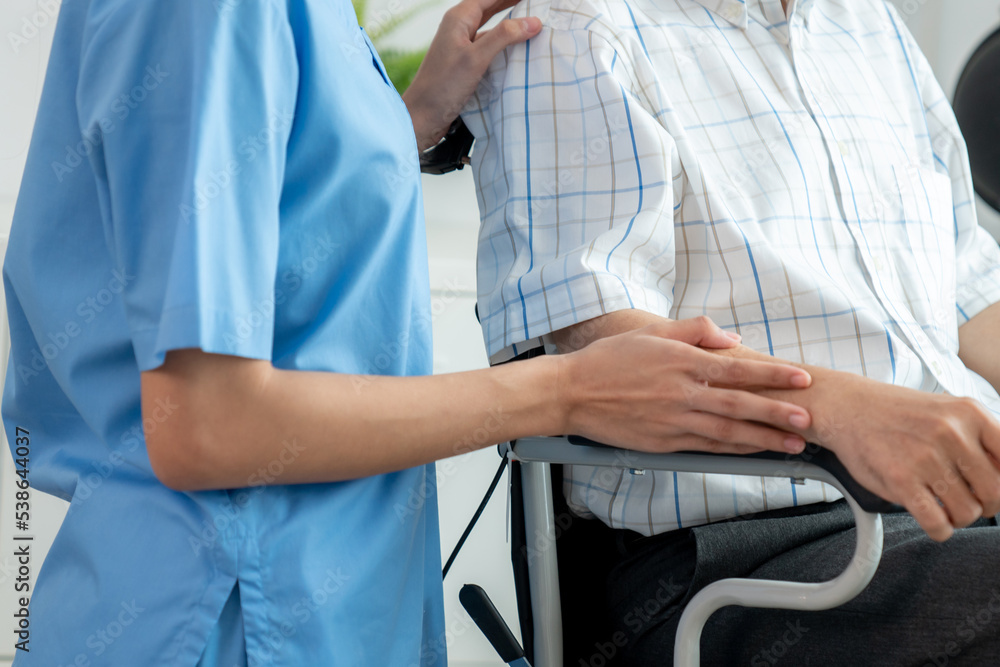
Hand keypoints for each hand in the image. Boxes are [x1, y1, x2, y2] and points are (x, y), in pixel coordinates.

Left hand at [402, 0, 541, 150]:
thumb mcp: (475, 58)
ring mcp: (462, 45)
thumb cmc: (442, 87)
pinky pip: (490, 45)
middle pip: (493, 6)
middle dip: (514, 3)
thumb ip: (504, 37)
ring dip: (511, 22)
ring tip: (534, 20)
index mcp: (459, 18)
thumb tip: (534, 22)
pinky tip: (519, 48)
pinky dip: (505, 43)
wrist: (422, 117)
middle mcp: (460, 27)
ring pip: (492, 26)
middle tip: (539, 5)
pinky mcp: (466, 62)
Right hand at [557, 317, 813, 455]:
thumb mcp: (652, 332)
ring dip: (763, 438)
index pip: (737, 369)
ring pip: (727, 431)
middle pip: (740, 404)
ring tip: (791, 443)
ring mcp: (673, 421)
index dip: (772, 375)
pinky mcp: (664, 442)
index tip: (800, 379)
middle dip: (778, 412)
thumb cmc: (609, 360)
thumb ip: (696, 331)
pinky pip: (706, 447)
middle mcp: (682, 393)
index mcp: (681, 362)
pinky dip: (733, 450)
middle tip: (808, 418)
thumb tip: (733, 339)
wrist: (572, 392)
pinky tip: (752, 451)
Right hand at [803, 375, 999, 540]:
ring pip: (968, 512)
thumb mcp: (947, 411)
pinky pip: (937, 524)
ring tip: (944, 507)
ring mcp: (925, 457)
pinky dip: (940, 530)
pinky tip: (933, 521)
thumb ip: (979, 439)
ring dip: (958, 517)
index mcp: (969, 413)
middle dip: (984, 505)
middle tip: (967, 500)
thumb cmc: (897, 413)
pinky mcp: (900, 479)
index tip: (988, 487)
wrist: (847, 406)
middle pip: (994, 493)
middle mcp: (950, 432)